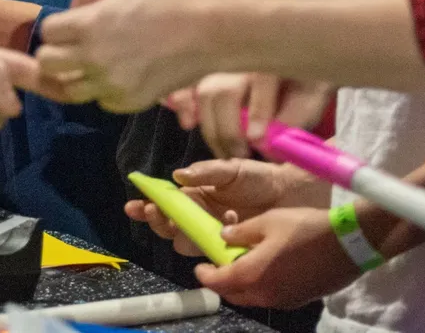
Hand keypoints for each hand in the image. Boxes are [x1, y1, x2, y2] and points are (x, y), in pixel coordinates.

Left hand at [37, 0, 227, 110]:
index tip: (71, 24)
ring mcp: (110, 84)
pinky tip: (118, 74)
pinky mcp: (127, 103)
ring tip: (93, 63)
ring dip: (75, 75)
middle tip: (74, 46)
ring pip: (69, 89)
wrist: (207, 31)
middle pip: (47, 64)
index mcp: (89, 24)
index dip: (57, 26)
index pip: (47, 33)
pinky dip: (102, 90)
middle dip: (56, 53)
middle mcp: (93, 58)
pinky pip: (99, 101)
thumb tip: (72, 6)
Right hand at [126, 158, 314, 246]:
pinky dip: (215, 243)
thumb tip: (177, 175)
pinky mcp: (226, 251)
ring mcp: (211, 236)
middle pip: (167, 227)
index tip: (134, 207)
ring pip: (184, 243)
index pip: (164, 202)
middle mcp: (198, 217)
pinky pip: (210, 254)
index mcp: (195, 195)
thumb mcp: (231, 169)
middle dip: (157, 221)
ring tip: (208, 214)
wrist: (290, 197)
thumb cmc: (258, 179)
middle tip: (156, 212)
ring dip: (187, 232)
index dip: (147, 206)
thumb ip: (205, 172)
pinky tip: (230, 225)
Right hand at [165, 74, 335, 157]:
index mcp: (273, 60)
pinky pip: (187, 85)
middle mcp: (242, 57)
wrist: (297, 54)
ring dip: (210, 127)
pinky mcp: (207, 72)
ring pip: (203, 92)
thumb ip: (295, 118)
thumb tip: (269, 142)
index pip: (261, 82)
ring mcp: (221, 63)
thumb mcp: (312, 99)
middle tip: (240, 156)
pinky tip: (188, 123)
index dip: (258, 112)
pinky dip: (182, 103)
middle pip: (223, 92)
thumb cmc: (304, 82)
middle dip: (229, 130)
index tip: (256, 140)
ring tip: (223, 152)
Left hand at [195, 207, 360, 309]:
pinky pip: (270, 296)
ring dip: (242, 285)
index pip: (218, 282)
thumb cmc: (305, 228)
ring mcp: (283, 300)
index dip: (205, 275)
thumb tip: (223, 237)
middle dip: (222, 282)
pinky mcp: (298, 300)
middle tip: (220, 264)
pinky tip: (269, 267)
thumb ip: (241, 232)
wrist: (348, 244)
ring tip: (244, 262)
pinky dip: (261, 286)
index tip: (200, 266)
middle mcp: (265, 294)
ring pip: (252, 298)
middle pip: (233, 294)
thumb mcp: (268, 221)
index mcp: (251, 275)